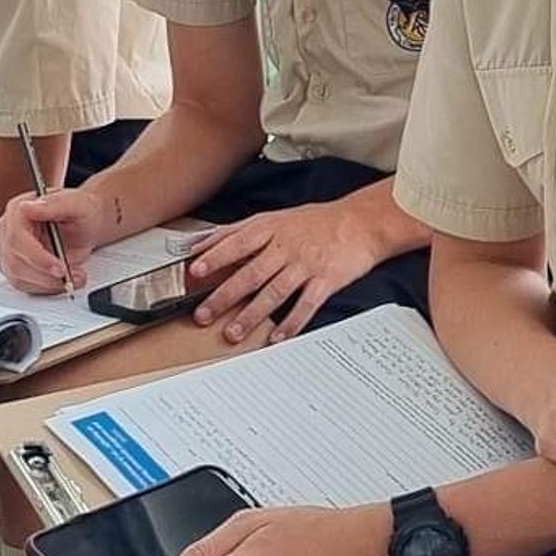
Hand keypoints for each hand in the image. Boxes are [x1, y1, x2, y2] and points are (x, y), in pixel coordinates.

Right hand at [0, 185, 102, 295]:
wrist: (85, 225)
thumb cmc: (81, 211)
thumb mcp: (76, 203)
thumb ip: (54, 204)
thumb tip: (28, 207)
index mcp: (17, 210)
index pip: (16, 238)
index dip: (37, 257)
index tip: (60, 268)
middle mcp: (8, 230)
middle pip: (15, 261)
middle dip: (45, 274)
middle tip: (69, 276)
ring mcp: (8, 250)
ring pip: (18, 276)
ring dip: (47, 283)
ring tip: (72, 277)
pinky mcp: (14, 267)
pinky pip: (23, 285)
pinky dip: (45, 287)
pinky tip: (60, 281)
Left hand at [185, 197, 391, 343]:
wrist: (360, 223)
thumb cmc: (312, 223)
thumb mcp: (273, 218)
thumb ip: (236, 232)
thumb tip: (199, 243)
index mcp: (271, 229)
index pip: (238, 242)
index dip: (216, 257)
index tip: (195, 272)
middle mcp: (287, 246)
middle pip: (251, 273)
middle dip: (225, 296)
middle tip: (204, 315)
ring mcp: (307, 264)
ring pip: (274, 292)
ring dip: (252, 315)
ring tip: (232, 333)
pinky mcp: (326, 280)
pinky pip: (306, 305)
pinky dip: (291, 323)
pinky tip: (276, 337)